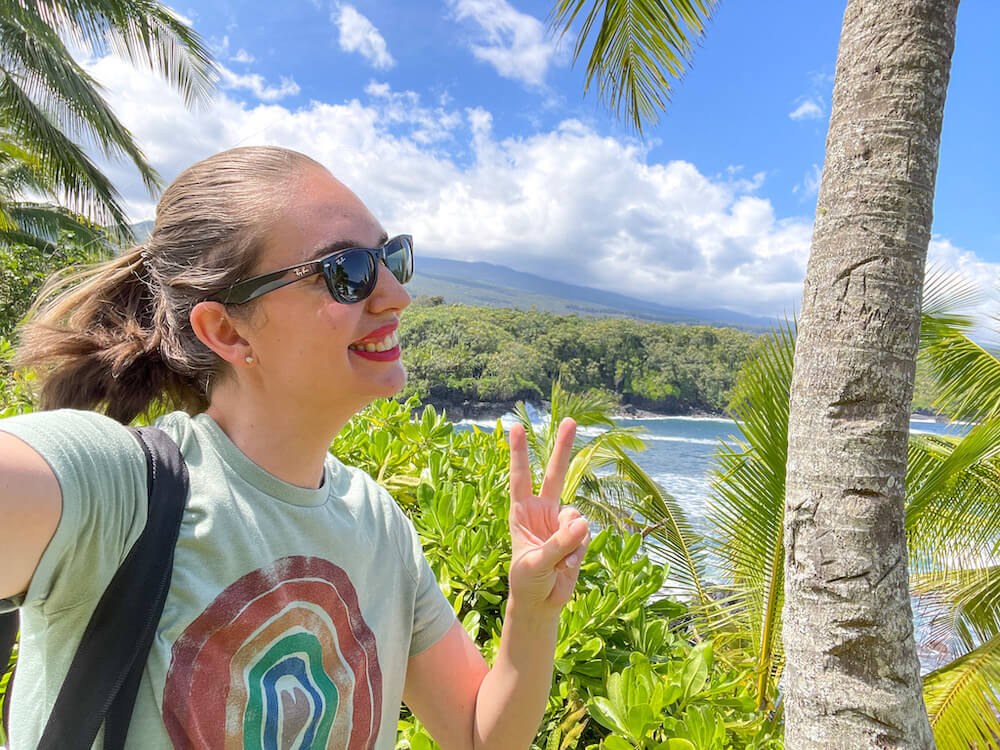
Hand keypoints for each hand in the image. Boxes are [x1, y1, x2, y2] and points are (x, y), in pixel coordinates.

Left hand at [507, 418, 590, 612]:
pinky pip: (585, 535)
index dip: (519, 452)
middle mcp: (542, 511)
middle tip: (570, 420)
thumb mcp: (536, 563)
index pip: (520, 477)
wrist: (541, 602)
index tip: (517, 427)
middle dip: (563, 447)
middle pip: (556, 474)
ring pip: (576, 517)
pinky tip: (567, 566)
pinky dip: (578, 552)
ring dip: (570, 541)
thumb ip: (558, 544)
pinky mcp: (577, 536)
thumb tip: (581, 524)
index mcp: (522, 512)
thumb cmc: (527, 580)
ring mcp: (561, 522)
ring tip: (559, 562)